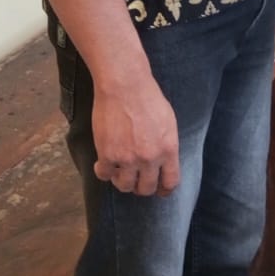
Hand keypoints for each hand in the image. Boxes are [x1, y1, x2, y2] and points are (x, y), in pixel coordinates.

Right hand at [91, 77, 179, 196]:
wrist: (125, 85)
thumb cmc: (147, 98)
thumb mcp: (168, 122)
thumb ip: (166, 145)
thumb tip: (164, 162)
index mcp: (168, 149)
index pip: (170, 182)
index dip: (164, 190)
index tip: (159, 191)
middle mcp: (150, 158)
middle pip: (146, 188)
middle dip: (142, 187)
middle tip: (136, 181)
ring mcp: (128, 158)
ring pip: (125, 186)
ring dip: (122, 181)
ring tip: (120, 172)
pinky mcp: (108, 155)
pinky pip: (105, 175)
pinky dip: (104, 172)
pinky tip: (104, 164)